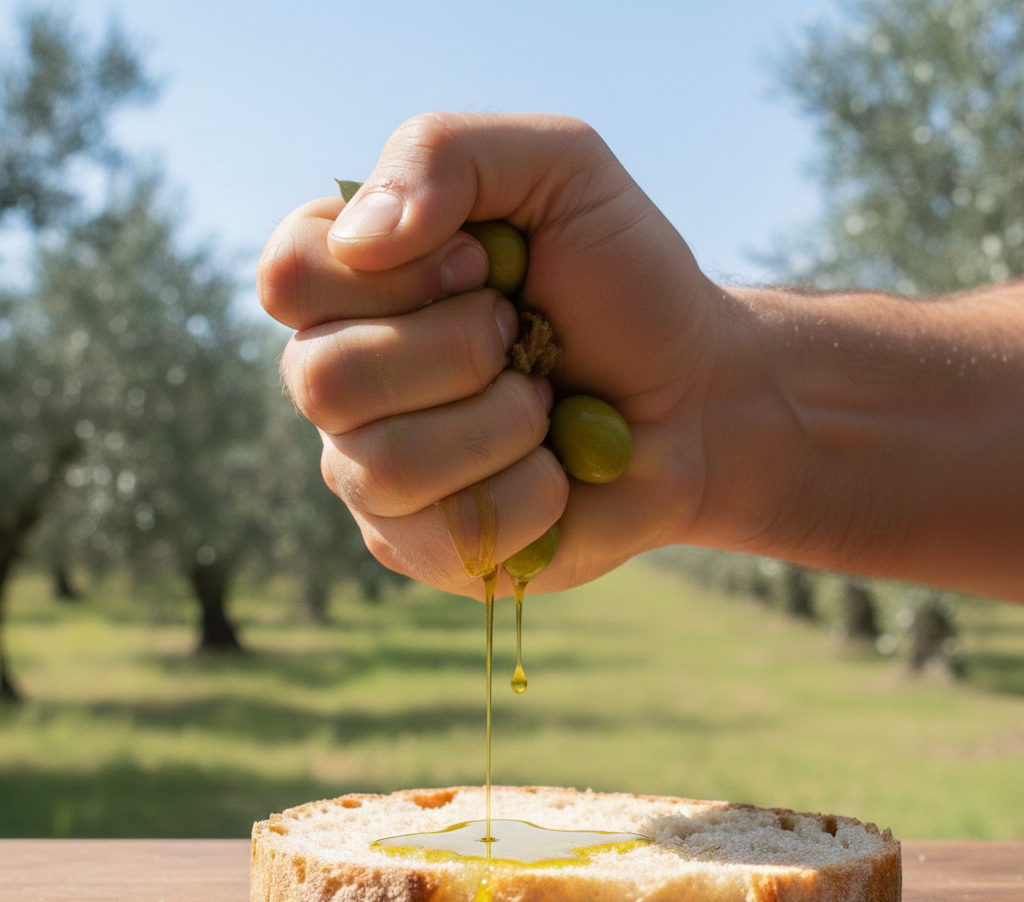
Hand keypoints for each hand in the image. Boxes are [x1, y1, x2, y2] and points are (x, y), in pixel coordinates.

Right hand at [260, 112, 715, 598]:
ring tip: (543, 408)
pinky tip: (556, 472)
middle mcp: (340, 381)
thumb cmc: (624, 283)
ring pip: (383, 467)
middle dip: (460, 352)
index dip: (397, 275)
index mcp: (353, 285)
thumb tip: (361, 238)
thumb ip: (446, 154)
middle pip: (323, 380)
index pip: (288, 277)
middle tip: (525, 339)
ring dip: (500, 426)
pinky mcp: (421, 548)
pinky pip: (449, 535)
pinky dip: (533, 494)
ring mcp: (371, 474)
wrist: (697, 397)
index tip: (489, 267)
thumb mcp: (560, 169)